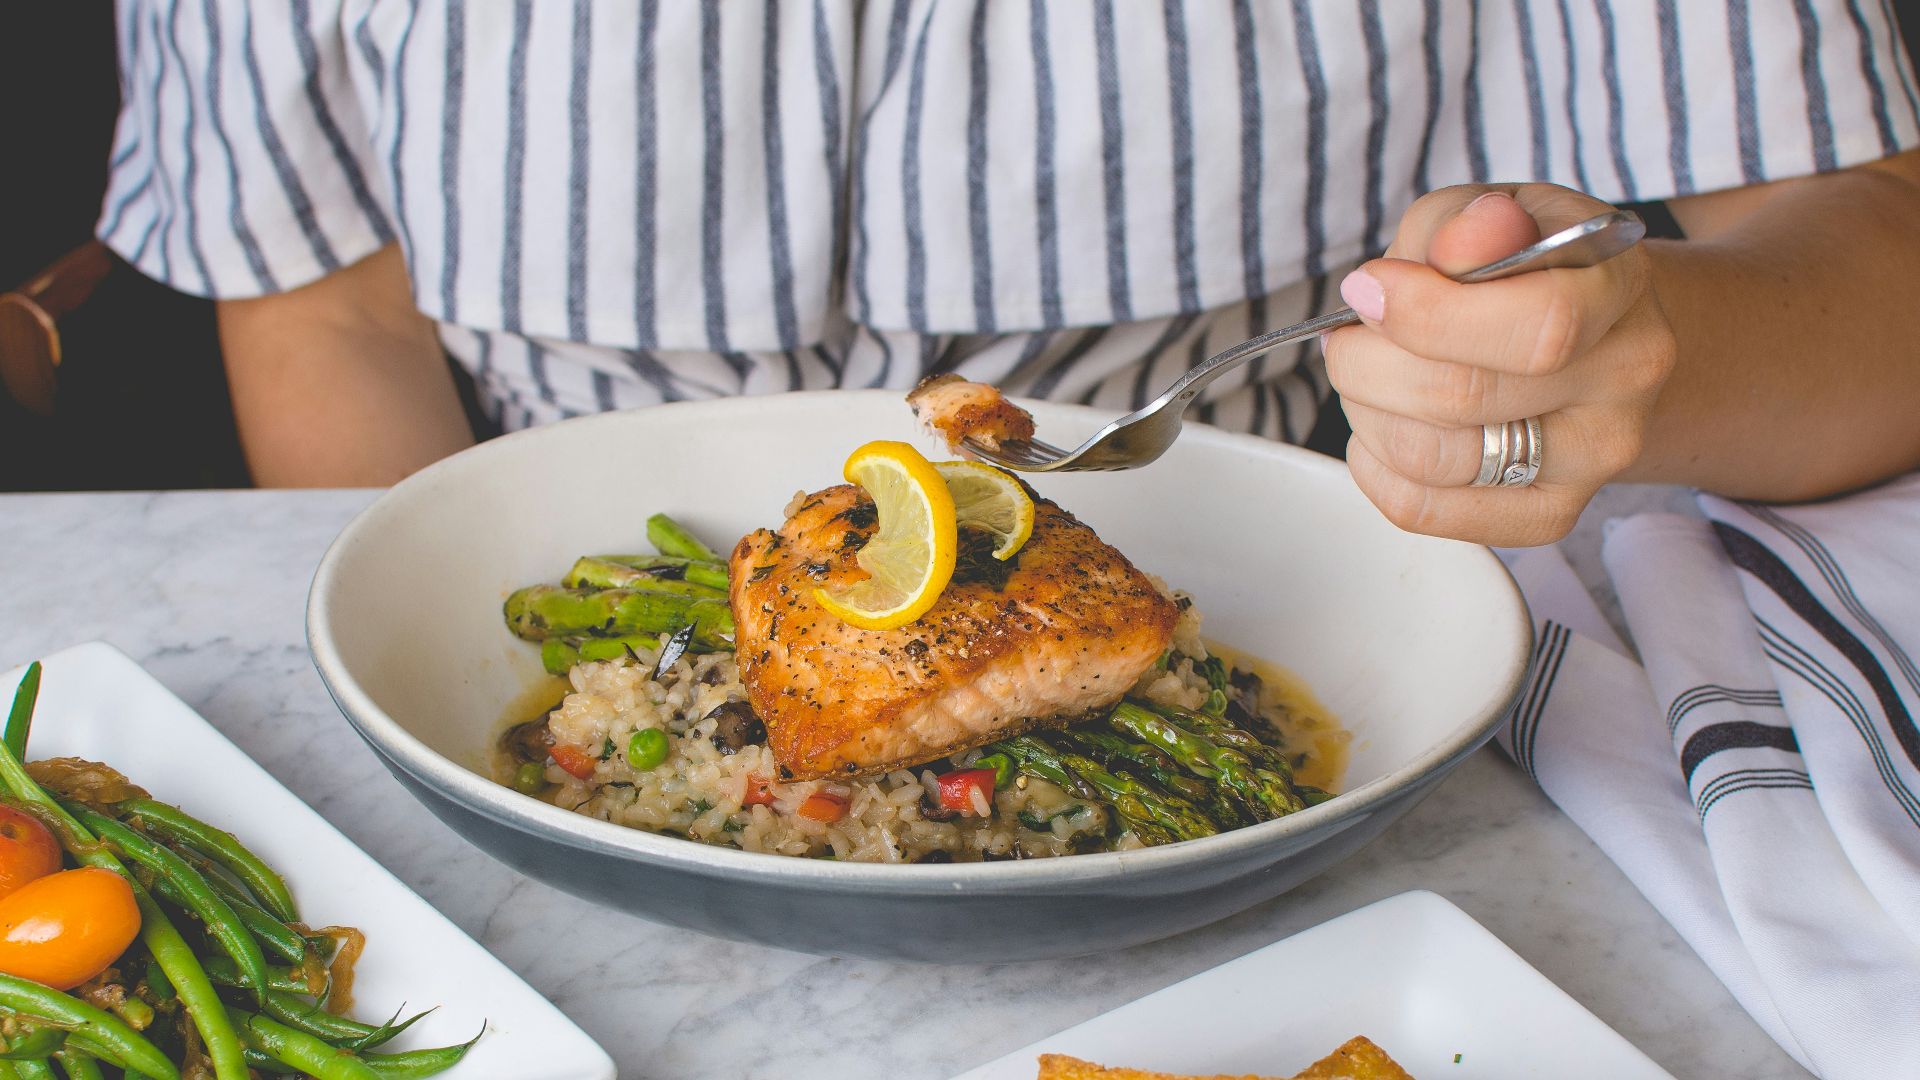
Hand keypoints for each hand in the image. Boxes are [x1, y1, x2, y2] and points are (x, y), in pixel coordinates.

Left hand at [1324, 185, 1676, 546]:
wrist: (1587, 334)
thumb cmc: (1523, 266)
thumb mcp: (1493, 212)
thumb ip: (1467, 223)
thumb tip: (1461, 244)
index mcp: (1618, 288)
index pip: (1538, 325)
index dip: (1428, 313)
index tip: (1369, 288)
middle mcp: (1622, 379)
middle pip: (1463, 396)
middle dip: (1370, 362)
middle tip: (1350, 336)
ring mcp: (1593, 458)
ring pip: (1433, 459)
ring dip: (1367, 412)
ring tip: (1368, 376)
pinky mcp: (1548, 514)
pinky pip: (1422, 508)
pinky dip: (1373, 465)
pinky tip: (1382, 423)